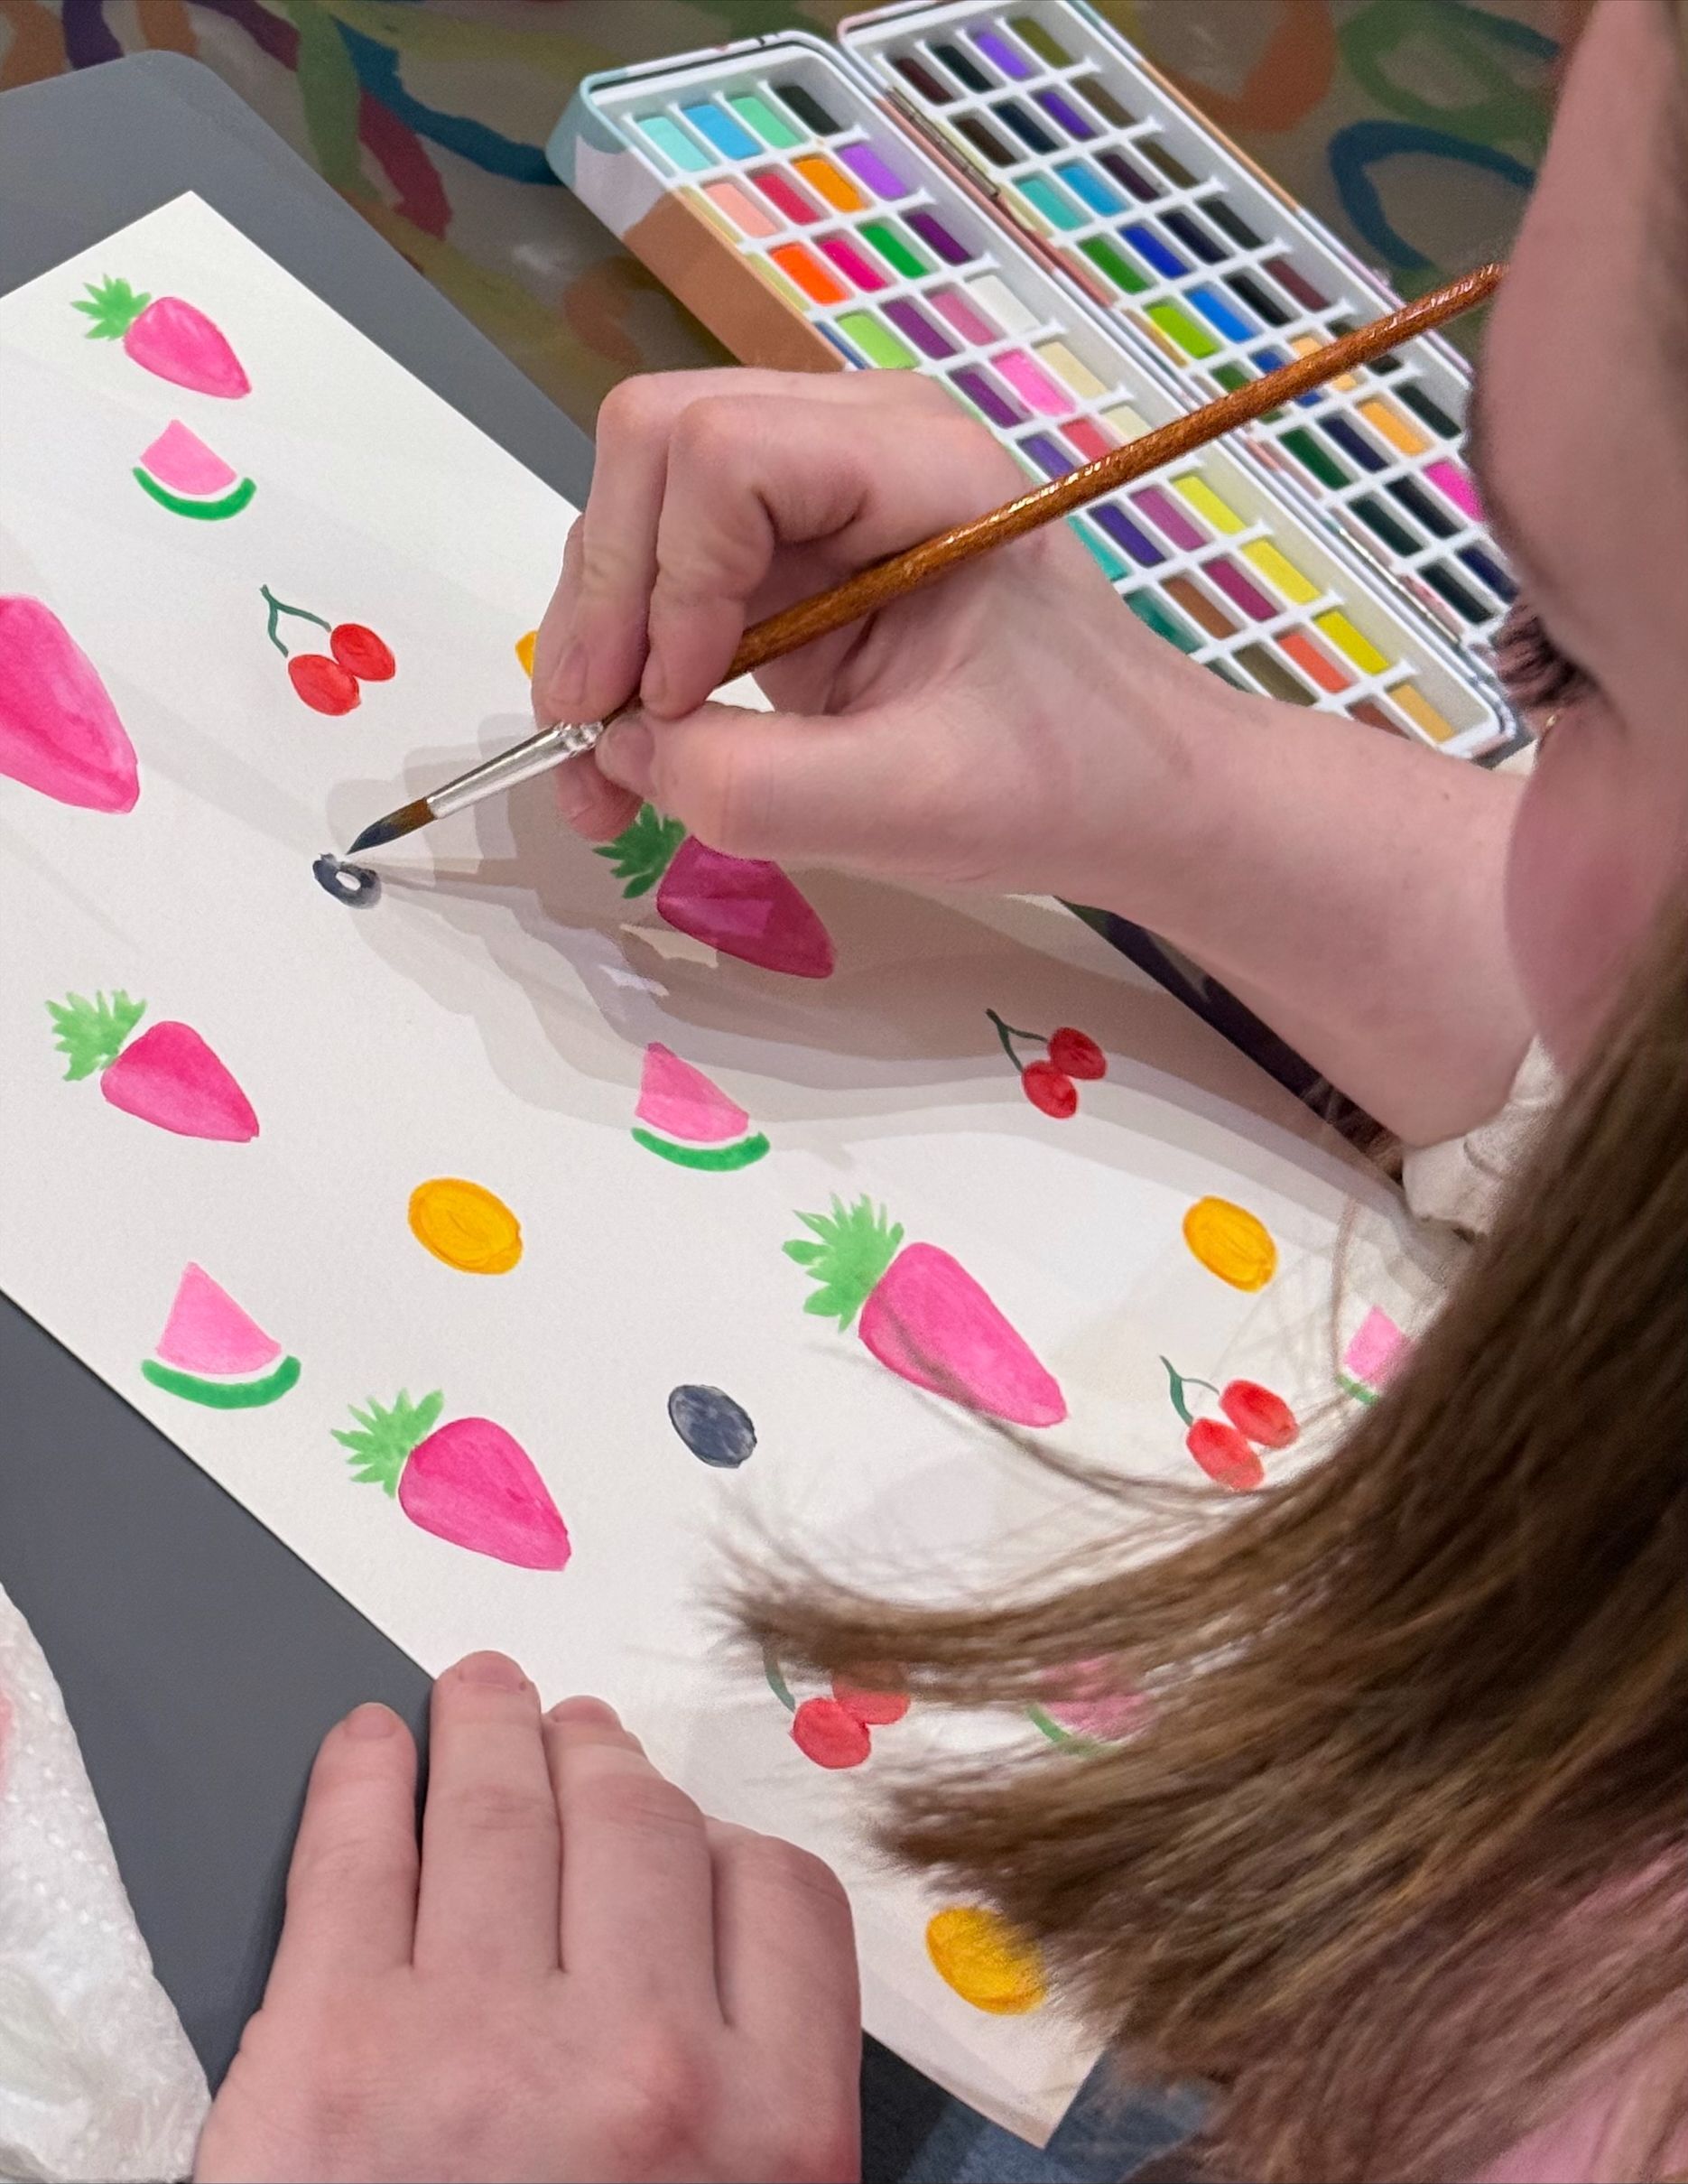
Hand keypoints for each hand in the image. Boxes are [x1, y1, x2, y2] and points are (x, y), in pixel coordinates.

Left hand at [195, 1654, 859, 2182]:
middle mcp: (644, 2064)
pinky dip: (366, 1779)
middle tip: (575, 1726)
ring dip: (495, 1730)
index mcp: (767, 2137)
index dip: (723, 1842)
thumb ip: (762, 2106)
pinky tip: (370, 1746)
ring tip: (480, 1695)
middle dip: (606, 1757)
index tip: (682, 1830)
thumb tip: (728, 1959)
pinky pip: (359, 1860)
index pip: (779, 1895)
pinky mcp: (326, 2051)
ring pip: (508, 1810)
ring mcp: (479, 2043)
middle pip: (642, 1828)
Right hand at [533, 368, 1218, 900]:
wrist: (1132, 792)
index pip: (725, 451)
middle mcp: (856, 440)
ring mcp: (813, 489)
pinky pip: (660, 574)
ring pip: (637, 506)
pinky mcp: (782, 557)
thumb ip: (760, 787)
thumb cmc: (1061, 783)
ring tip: (595, 778)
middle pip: (654, 444)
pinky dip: (623, 664)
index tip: (681, 705)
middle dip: (607, 595)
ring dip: (595, 638)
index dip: (673, 579)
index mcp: (921, 464)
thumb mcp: (917, 807)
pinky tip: (624, 760)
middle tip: (592, 736)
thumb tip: (622, 753)